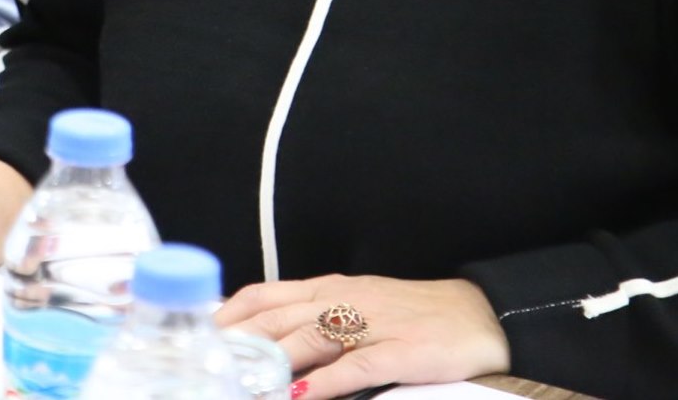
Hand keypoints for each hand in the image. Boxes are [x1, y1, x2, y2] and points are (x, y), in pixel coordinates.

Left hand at [217, 275, 510, 398]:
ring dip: (272, 362)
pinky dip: (326, 381)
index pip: (265, 295)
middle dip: (238, 342)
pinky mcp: (403, 350)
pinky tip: (301, 395)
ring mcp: (374, 323)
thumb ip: (312, 321)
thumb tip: (264, 343)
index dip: (228, 315)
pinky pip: (358, 364)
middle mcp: (346, 300)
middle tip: (205, 364)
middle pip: (278, 317)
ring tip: (241, 382)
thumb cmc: (412, 315)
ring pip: (310, 336)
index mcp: (330, 289)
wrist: (481, 314)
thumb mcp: (357, 308)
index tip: (196, 336)